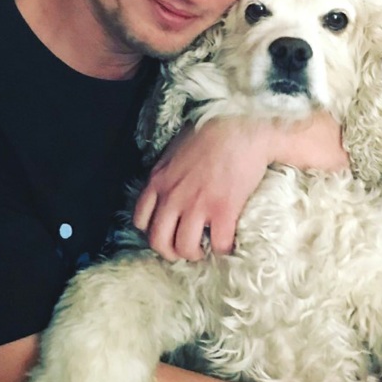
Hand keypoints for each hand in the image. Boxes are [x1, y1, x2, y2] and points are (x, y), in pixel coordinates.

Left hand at [133, 119, 275, 261]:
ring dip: (195, 254)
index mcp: (159, 181)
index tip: (166, 232)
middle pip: (158, 241)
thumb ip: (167, 171)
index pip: (140, 219)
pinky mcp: (223, 210)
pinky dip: (224, 249)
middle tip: (184, 249)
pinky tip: (228, 242)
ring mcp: (197, 205)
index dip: (152, 232)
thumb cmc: (210, 133)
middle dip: (170, 252)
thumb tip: (170, 183)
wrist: (241, 127)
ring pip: (185, 248)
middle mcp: (173, 197)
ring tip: (205, 249)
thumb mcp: (175, 150)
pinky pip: (219, 244)